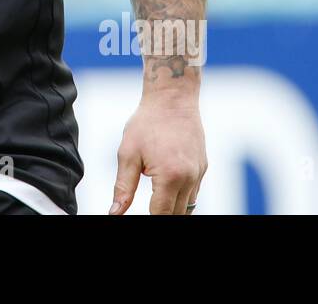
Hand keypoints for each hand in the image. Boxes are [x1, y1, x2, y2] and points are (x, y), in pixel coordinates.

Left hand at [109, 95, 206, 214]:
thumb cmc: (147, 122)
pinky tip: (166, 193)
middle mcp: (189, 178)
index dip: (149, 220)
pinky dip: (181, 198)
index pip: (160, 214)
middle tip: (145, 210)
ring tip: (155, 205)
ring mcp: (199, 173)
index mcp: (170, 176)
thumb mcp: (128, 153)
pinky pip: (193, 193)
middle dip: (160, 215)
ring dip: (171, 209)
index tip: (136, 218)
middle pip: (176, 215)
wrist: (172, 97)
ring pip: (187, 207)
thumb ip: (122, 187)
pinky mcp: (203, 167)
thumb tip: (114, 213)